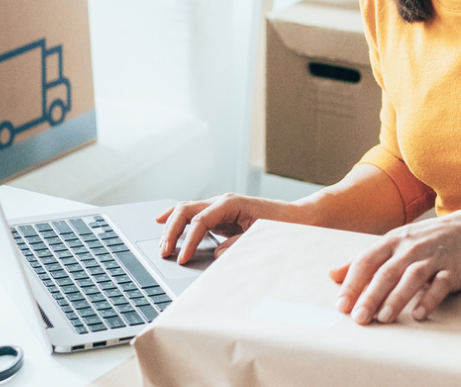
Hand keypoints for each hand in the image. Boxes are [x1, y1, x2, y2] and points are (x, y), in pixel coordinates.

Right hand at [155, 193, 300, 264]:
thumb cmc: (283, 226)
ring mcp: (220, 207)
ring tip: (161, 244)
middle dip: (171, 230)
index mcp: (230, 203)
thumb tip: (215, 255)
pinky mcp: (221, 215)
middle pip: (186, 210)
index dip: (188, 241)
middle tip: (163, 252)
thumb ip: (237, 245)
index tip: (182, 259)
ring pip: (186, 210)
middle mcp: (222, 201)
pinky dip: (177, 219)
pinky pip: (193, 215)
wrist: (300, 218)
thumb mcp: (261, 237)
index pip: (200, 221)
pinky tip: (163, 222)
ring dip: (171, 225)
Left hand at [329, 212, 460, 324]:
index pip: (366, 261)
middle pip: (387, 272)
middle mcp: (410, 248)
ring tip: (383, 318)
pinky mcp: (452, 270)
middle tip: (359, 318)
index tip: (342, 305)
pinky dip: (429, 299)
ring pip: (412, 277)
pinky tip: (418, 314)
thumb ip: (363, 260)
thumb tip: (331, 274)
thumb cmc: (421, 241)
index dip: (352, 282)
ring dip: (397, 298)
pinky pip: (440, 285)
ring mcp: (432, 257)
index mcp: (391, 241)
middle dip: (371, 295)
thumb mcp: (391, 244)